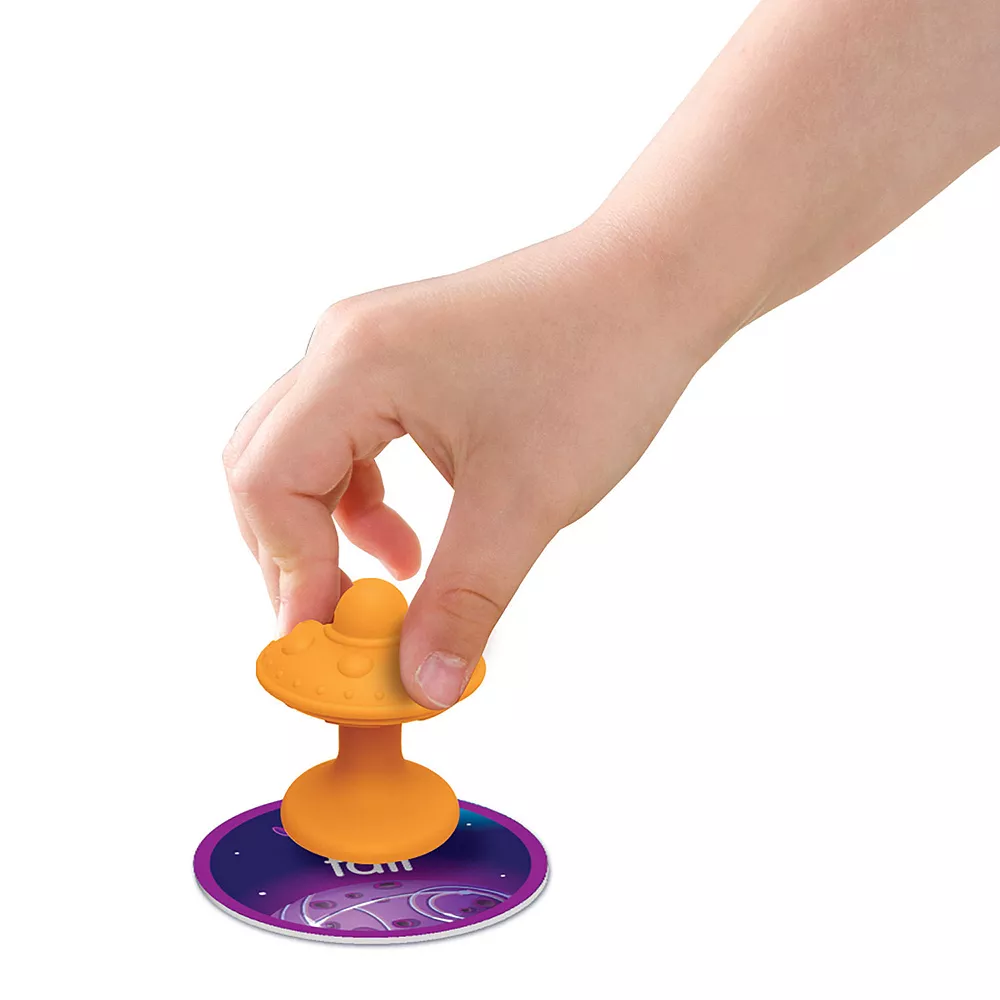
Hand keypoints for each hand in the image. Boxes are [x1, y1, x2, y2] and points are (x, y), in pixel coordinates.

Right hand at [224, 225, 709, 707]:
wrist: (652, 286)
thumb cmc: (599, 364)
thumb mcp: (524, 502)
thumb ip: (462, 602)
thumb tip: (423, 686)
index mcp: (357, 365)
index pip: (267, 484)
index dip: (287, 574)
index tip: (329, 640)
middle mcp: (344, 347)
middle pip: (265, 469)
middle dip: (294, 559)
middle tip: (341, 626)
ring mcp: (368, 347)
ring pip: (299, 456)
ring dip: (326, 532)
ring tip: (391, 581)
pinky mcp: (398, 360)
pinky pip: (343, 441)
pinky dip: (357, 502)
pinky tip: (405, 539)